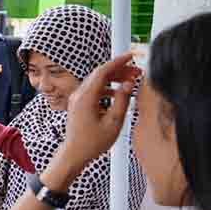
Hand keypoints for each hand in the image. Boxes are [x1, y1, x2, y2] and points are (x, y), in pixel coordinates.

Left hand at [58, 53, 141, 168]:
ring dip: (113, 79)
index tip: (130, 56)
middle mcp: (79, 95)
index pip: (102, 71)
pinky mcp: (78, 104)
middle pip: (100, 74)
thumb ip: (122, 100)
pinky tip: (117, 92)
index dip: (118, 62)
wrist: (75, 153)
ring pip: (97, 81)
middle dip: (119, 70)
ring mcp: (77, 99)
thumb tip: (128, 84)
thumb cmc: (92, 142)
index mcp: (86, 97)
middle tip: (135, 71)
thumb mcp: (114, 122)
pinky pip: (93, 90)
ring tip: (130, 81)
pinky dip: (106, 87)